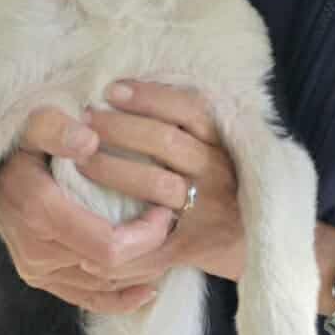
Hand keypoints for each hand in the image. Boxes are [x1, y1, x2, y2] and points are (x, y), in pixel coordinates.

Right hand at [0, 106, 175, 313]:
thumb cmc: (17, 141)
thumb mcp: (31, 121)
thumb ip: (56, 128)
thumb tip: (88, 139)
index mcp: (40, 212)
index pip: (109, 246)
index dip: (147, 236)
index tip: (166, 211)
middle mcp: (37, 250)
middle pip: (111, 270)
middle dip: (150, 252)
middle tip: (174, 226)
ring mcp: (36, 269)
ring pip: (103, 286)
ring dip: (140, 271)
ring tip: (166, 248)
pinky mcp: (38, 277)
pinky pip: (85, 299)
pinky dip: (119, 299)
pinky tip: (147, 290)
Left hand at [77, 80, 245, 287]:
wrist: (254, 242)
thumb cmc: (224, 188)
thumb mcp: (217, 151)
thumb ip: (186, 128)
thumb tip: (129, 92)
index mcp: (223, 145)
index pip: (190, 110)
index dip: (150, 96)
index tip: (112, 90)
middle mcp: (218, 174)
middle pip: (166, 142)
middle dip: (120, 128)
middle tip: (85, 121)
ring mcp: (206, 211)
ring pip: (156, 183)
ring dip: (112, 169)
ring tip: (80, 160)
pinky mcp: (192, 245)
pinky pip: (152, 239)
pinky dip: (118, 234)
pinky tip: (88, 227)